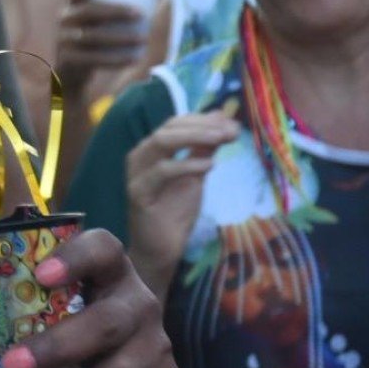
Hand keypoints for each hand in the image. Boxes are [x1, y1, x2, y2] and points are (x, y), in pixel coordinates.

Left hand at [0, 230, 177, 367]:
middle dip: (58, 348)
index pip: (102, 249)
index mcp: (107, 270)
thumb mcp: (40, 298)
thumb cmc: (65, 318)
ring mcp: (156, 348)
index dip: (76, 258)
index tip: (42, 275)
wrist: (125, 360)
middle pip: (107, 323)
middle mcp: (139, 304)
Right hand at [54, 0, 144, 91]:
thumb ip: (114, 7)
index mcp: (72, 4)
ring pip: (93, 37)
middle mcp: (64, 20)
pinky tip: (134, 58)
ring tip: (143, 39)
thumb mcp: (96, 20)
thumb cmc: (94, 37)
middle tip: (141, 13)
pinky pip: (94, 59)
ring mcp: (64, 40)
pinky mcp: (68, 60)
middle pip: (88, 11)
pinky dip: (116, 59)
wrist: (71, 70)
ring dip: (121, 38)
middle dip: (115, 11)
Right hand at [125, 110, 236, 297]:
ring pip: (161, 142)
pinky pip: (162, 171)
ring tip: (222, 140)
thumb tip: (222, 119)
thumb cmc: (175, 211)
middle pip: (168, 129)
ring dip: (194, 138)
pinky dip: (187, 165)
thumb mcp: (195, 175)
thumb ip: (204, 148)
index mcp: (151, 149)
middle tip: (231, 130)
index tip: (232, 123)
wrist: (160, 248)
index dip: (203, 120)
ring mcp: (136, 172)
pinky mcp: (138, 192)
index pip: (175, 123)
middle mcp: (140, 156)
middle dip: (202, 126)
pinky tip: (209, 166)